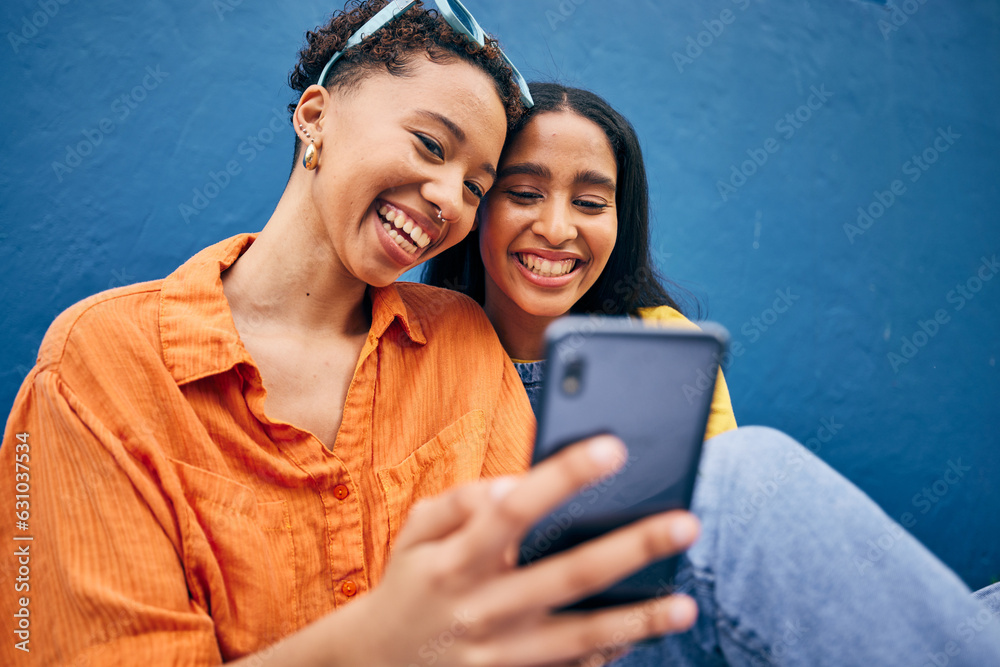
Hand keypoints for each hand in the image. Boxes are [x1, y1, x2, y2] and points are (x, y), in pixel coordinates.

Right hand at [340, 434, 700, 666]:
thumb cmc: (410, 584)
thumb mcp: (415, 533)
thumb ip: (460, 501)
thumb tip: (512, 484)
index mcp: (456, 560)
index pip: (514, 508)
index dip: (564, 476)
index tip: (614, 447)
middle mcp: (482, 608)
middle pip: (567, 574)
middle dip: (630, 548)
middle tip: (686, 523)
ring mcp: (501, 654)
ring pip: (581, 636)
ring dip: (638, 620)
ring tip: (685, 603)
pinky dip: (612, 654)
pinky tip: (647, 633)